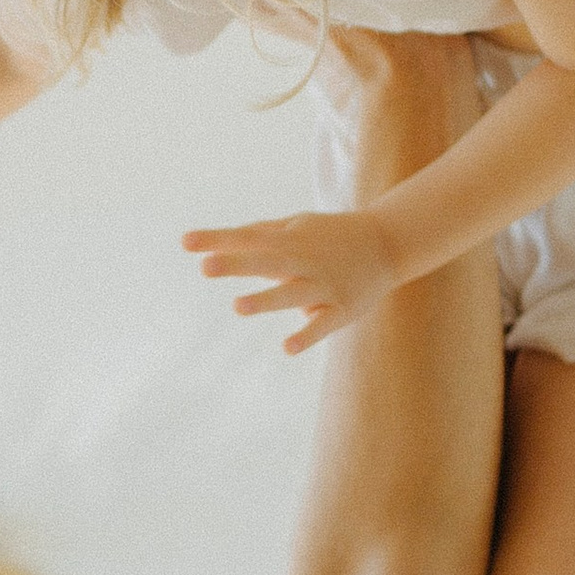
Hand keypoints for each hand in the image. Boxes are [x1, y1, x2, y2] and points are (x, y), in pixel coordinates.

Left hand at [183, 206, 398, 353]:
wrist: (389, 243)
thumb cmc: (332, 236)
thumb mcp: (297, 226)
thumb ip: (260, 235)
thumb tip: (217, 242)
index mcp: (290, 239)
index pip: (248, 238)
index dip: (217, 240)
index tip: (185, 242)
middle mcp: (304, 261)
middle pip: (267, 263)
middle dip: (237, 264)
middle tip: (205, 267)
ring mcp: (324, 285)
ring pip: (292, 294)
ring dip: (266, 301)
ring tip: (238, 306)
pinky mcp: (342, 309)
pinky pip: (322, 325)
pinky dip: (307, 335)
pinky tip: (286, 348)